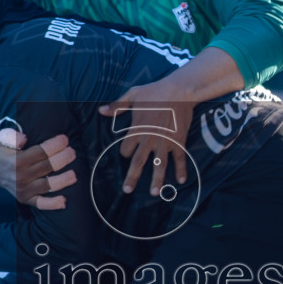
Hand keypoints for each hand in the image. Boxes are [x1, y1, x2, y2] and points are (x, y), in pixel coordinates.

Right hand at [0, 128, 76, 209]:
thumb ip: (10, 136)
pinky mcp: (26, 199)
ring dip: (63, 180)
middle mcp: (21, 177)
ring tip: (74, 174)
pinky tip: (64, 201)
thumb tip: (23, 139)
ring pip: (48, 185)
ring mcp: (24, 190)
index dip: (55, 145)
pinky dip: (52, 204)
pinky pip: (40, 204)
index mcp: (16, 161)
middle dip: (63, 158)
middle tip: (73, 152)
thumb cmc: (1, 151)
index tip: (65, 139)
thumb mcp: (0, 138)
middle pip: (48, 167)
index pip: (41, 152)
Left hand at [98, 79, 194, 194]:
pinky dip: (181, 170)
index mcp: (136, 130)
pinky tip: (180, 181)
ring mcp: (165, 142)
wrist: (179, 90)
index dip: (125, 152)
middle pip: (138, 162)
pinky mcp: (179, 141)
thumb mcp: (133, 95)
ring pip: (159, 165)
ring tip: (154, 193)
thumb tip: (101, 110)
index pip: (126, 149)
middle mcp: (149, 139)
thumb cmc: (155, 91)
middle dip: (132, 178)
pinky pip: (180, 158)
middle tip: (127, 190)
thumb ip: (117, 105)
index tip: (127, 153)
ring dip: (157, 180)